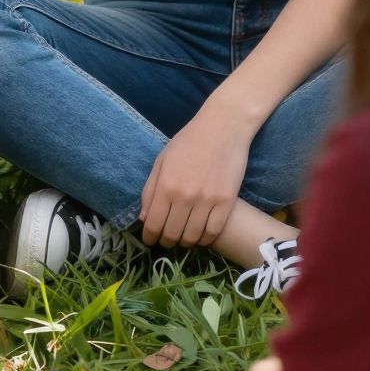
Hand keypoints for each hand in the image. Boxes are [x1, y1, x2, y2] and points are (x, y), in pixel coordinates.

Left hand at [139, 96, 250, 247]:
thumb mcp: (162, 161)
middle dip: (166, 242)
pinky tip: (201, 235)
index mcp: (166, 186)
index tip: (150, 240)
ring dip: (185, 243)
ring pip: (192, 237)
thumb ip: (150, 190)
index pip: (153, 224)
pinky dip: (205, 239)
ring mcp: (207, 201)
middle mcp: (184, 197)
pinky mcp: (226, 202)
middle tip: (167, 240)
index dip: (149, 237)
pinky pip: (213, 232)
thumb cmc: (189, 141)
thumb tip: (144, 219)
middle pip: (172, 234)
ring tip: (184, 238)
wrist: (223, 127)